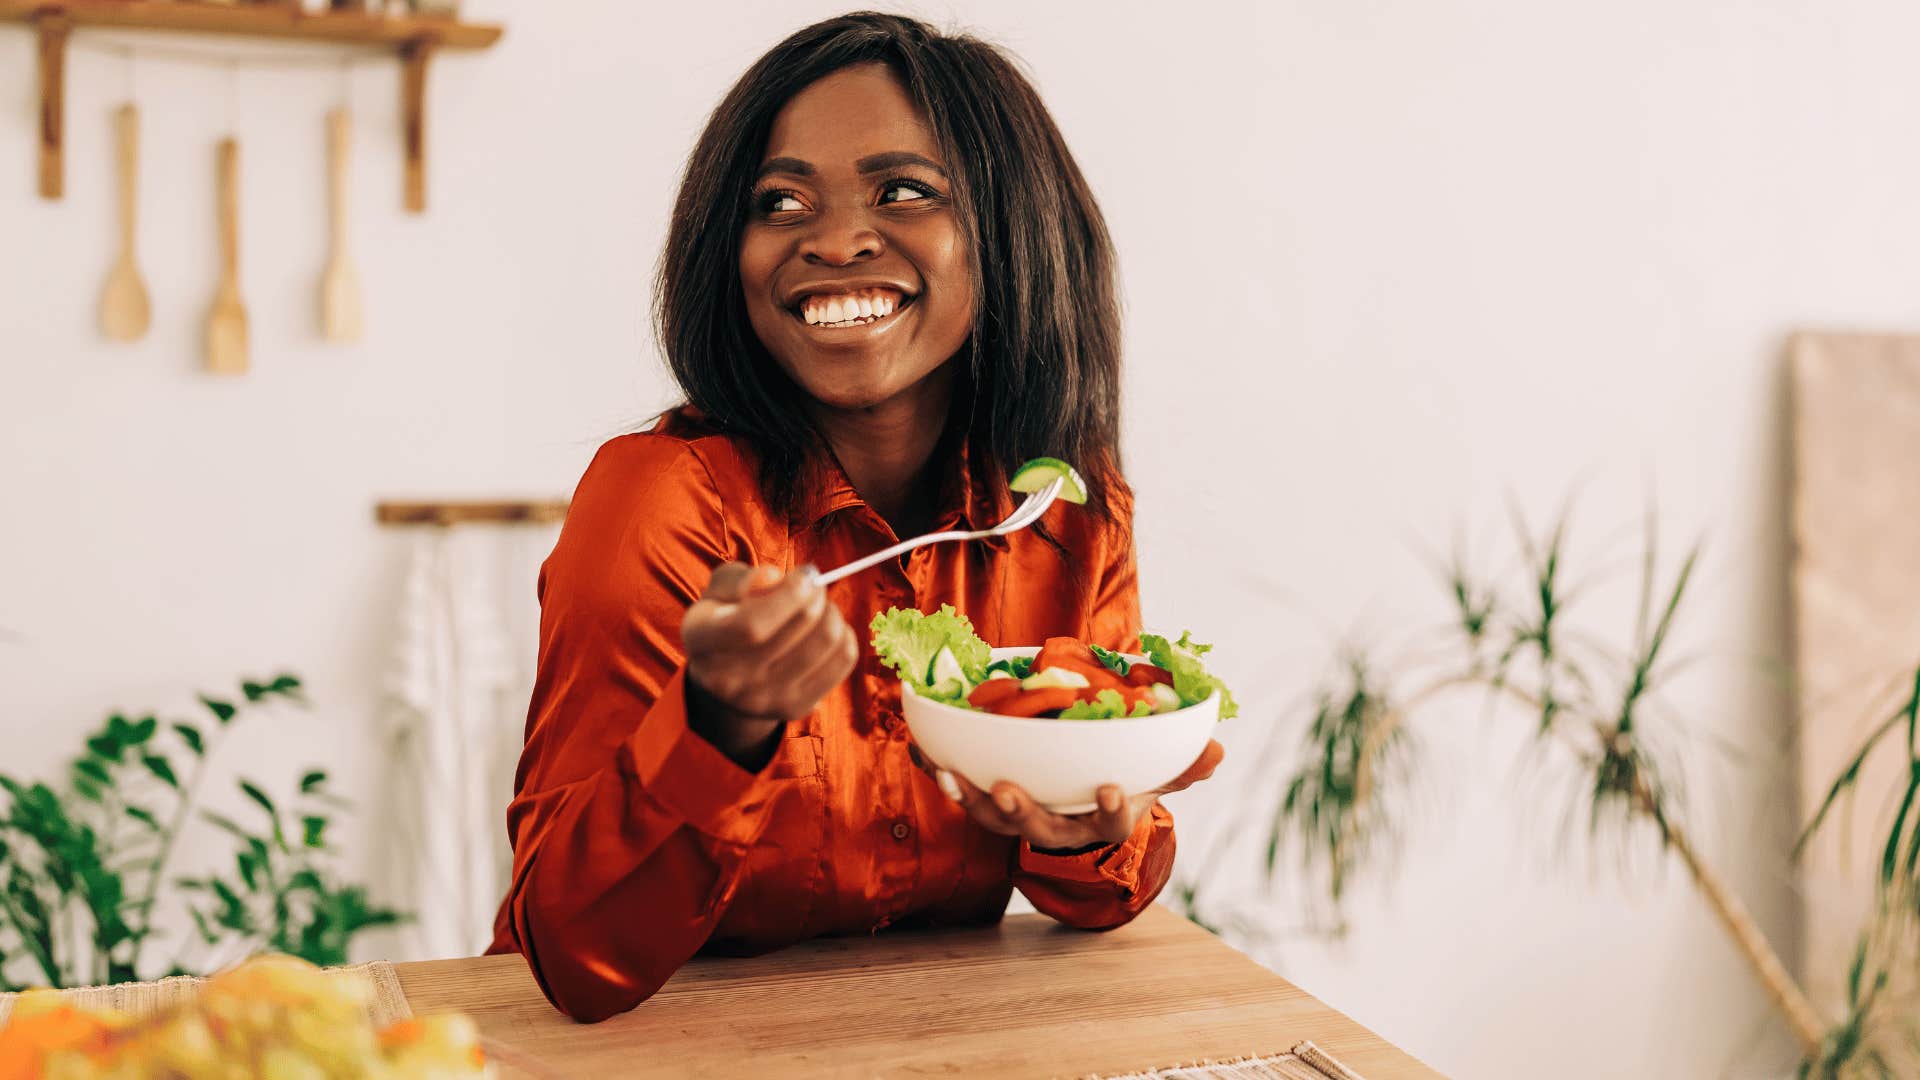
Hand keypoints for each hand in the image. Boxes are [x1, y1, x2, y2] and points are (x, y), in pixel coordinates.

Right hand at [681, 563, 856, 765]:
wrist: (728, 681)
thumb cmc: (727, 618)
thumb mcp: (721, 591)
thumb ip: (741, 579)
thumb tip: (772, 578)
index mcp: (700, 641)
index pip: (751, 624)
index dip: (789, 594)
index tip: (806, 574)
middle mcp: (727, 680)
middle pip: (799, 628)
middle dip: (816, 595)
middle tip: (814, 586)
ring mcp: (763, 700)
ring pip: (828, 640)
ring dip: (831, 612)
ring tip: (818, 608)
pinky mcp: (796, 707)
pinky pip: (844, 659)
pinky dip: (844, 634)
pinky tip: (823, 630)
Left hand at [912, 740, 1224, 851]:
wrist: (1078, 796)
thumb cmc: (1120, 778)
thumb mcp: (1154, 776)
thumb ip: (1180, 766)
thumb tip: (1216, 752)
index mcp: (1100, 821)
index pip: (1107, 826)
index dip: (1108, 811)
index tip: (1109, 790)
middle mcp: (1057, 825)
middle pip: (1038, 828)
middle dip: (1020, 813)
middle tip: (1006, 792)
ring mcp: (1020, 817)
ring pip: (992, 818)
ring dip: (970, 798)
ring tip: (951, 775)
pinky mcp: (989, 801)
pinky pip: (963, 790)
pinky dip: (942, 771)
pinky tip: (924, 751)